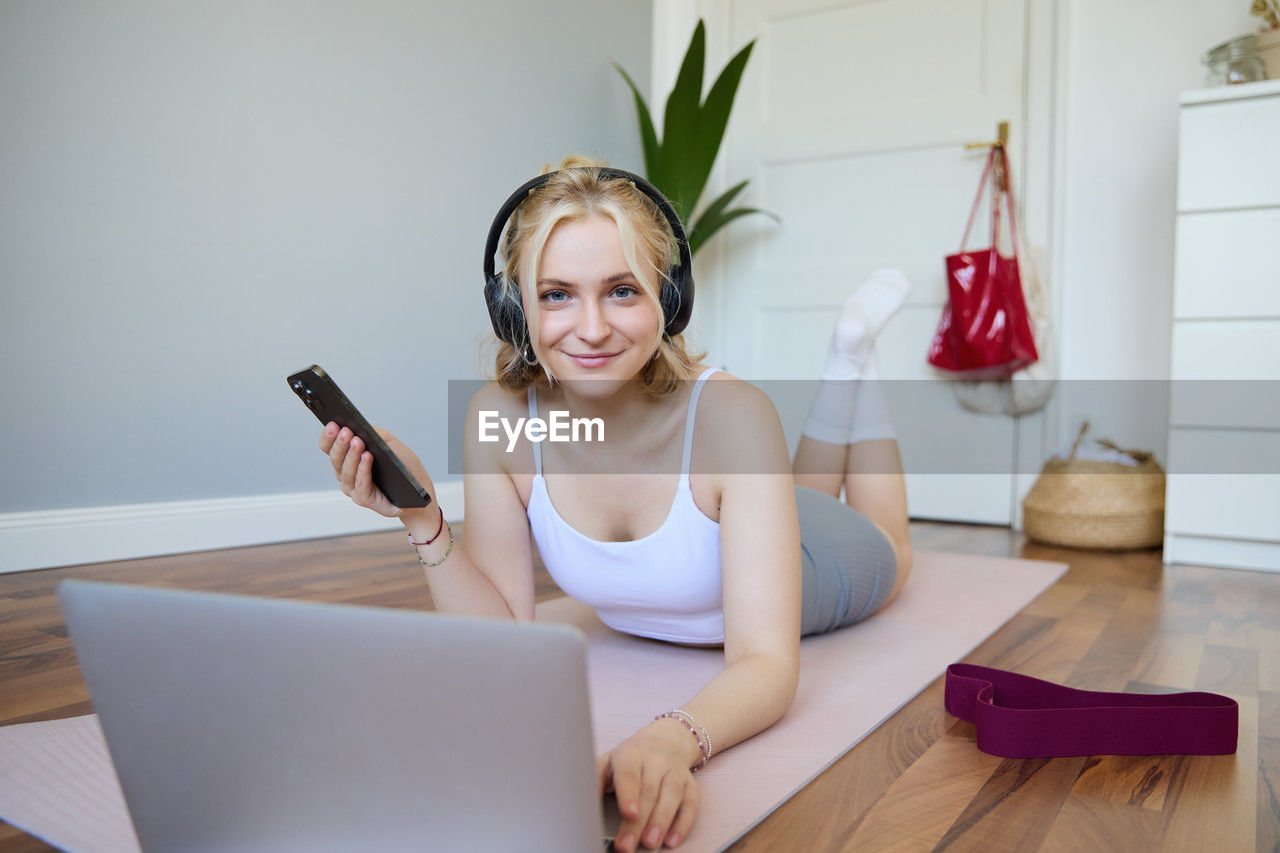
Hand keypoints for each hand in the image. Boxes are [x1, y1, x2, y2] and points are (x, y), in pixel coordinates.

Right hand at [318, 423, 434, 522]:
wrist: (419, 491)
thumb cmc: (404, 468)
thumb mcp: (391, 445)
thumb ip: (376, 435)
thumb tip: (361, 426)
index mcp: (348, 458)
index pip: (329, 447)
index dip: (328, 436)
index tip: (333, 424)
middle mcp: (346, 474)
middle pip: (335, 458)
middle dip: (340, 444)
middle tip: (345, 431)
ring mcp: (353, 488)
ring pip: (346, 472)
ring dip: (351, 456)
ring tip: (357, 442)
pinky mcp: (364, 499)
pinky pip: (360, 484)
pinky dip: (362, 470)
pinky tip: (367, 457)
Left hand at [597, 721, 700, 850]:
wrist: (663, 741)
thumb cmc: (629, 759)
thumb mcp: (607, 763)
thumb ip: (595, 783)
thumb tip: (582, 806)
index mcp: (630, 754)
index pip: (629, 773)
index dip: (628, 794)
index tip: (627, 813)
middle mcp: (656, 760)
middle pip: (649, 791)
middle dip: (638, 822)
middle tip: (627, 845)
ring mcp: (675, 771)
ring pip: (672, 795)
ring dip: (662, 822)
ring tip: (650, 843)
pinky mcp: (690, 784)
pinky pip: (691, 803)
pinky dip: (683, 823)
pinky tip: (672, 839)